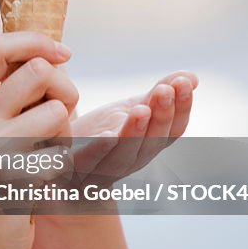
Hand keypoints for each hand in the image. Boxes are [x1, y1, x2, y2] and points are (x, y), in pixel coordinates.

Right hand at [0, 33, 77, 248]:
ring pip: (56, 111)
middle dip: (65, 89)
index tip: (64, 55)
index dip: (36, 41)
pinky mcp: (12, 178)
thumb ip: (9, 93)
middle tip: (63, 116)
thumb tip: (50, 54)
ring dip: (68, 132)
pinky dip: (63, 167)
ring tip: (50, 153)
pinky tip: (44, 182)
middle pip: (38, 70)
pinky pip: (61, 154)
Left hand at [67, 71, 197, 185]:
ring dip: (135, 132)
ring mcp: (104, 171)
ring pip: (125, 154)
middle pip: (154, 143)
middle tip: (165, 89)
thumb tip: (191, 77)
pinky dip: (100, 150)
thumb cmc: (98, 133)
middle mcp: (132, 162)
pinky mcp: (75, 170)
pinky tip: (108, 134)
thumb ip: (157, 95)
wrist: (56, 158)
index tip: (184, 82)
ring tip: (141, 109)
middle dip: (162, 116)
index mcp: (148, 145)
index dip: (182, 107)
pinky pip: (89, 163)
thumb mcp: (130, 110)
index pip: (174, 129)